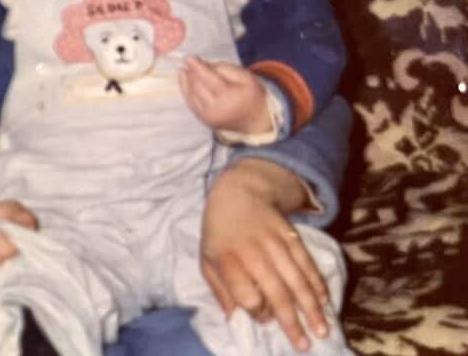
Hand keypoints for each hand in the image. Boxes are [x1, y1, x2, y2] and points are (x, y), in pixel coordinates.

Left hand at [179, 57, 269, 134]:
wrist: (254, 120)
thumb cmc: (250, 94)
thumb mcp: (246, 77)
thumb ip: (226, 69)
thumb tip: (204, 65)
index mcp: (231, 96)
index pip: (210, 79)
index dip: (198, 68)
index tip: (189, 57)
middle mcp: (218, 108)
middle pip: (198, 87)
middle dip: (192, 73)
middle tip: (189, 62)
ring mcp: (209, 116)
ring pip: (192, 95)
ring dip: (186, 81)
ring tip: (185, 70)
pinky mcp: (204, 120)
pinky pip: (190, 103)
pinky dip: (186, 91)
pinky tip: (184, 80)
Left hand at [201, 159, 331, 351]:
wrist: (238, 193)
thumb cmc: (219, 233)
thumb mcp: (206, 259)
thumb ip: (219, 289)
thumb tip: (234, 319)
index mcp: (226, 258)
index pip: (246, 293)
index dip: (257, 310)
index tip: (264, 318)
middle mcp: (252, 252)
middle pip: (275, 291)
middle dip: (291, 321)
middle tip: (304, 346)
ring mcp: (275, 243)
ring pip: (297, 280)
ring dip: (312, 308)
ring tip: (322, 330)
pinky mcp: (292, 236)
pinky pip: (308, 264)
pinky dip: (318, 284)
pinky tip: (326, 302)